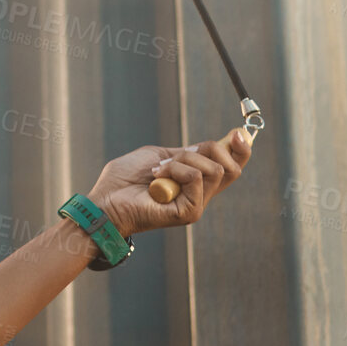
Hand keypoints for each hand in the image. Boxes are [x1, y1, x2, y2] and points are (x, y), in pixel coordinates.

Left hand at [86, 129, 252, 237]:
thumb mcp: (160, 156)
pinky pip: (196, 178)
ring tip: (158, 170)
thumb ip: (187, 152)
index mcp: (197, 181)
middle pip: (231, 168)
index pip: (232, 167)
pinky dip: (175, 169)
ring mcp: (197, 204)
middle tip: (178, 155)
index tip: (239, 133)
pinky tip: (157, 178)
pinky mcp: (190, 212)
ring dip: (181, 161)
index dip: (241, 149)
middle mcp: (202, 195)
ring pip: (213, 170)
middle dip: (208, 150)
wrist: (105, 199)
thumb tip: (214, 146)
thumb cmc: (125, 179)